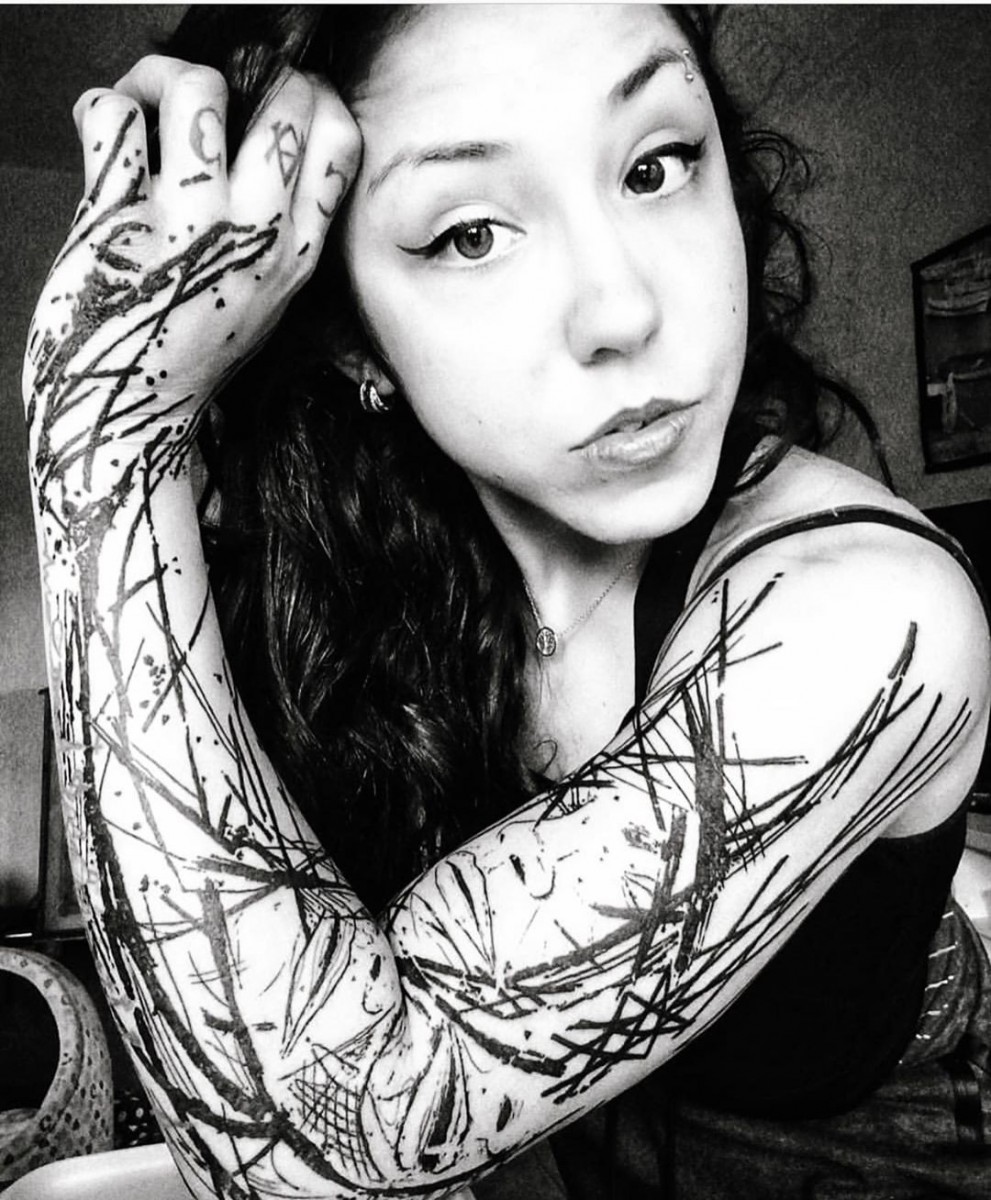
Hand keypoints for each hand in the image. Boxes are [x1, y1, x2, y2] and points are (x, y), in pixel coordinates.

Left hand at [23, 55, 359, 487]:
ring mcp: (186, 226)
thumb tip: (292, 149)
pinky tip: (108, 134)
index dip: (315, 99)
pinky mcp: (115, 218)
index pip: (340, 143)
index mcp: (295, 255)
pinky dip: (103, 107)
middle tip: (221, 98)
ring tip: (153, 106)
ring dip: (167, 79)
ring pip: (198, 90)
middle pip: (286, 105)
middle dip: (255, 76)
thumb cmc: (192, 355)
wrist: (128, 414)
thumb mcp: (269, 305)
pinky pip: (114, 115)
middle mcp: (252, 237)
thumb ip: (288, 234)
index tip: (286, 99)